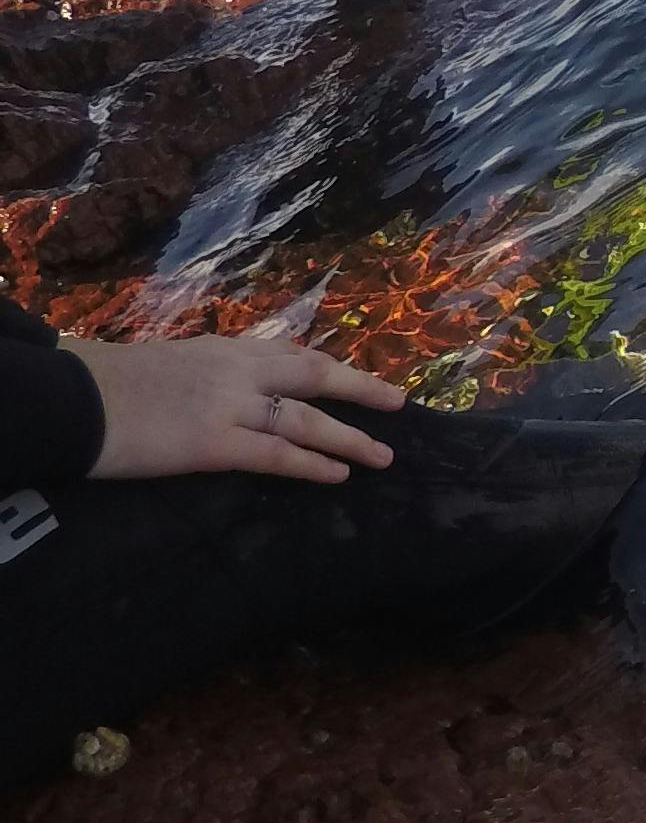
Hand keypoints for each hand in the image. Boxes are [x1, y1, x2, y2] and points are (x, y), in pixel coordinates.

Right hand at [68, 331, 404, 484]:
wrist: (70, 400)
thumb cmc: (103, 383)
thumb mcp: (165, 361)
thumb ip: (201, 371)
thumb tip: (216, 388)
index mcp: (221, 348)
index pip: (287, 353)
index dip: (324, 367)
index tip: (352, 374)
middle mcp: (235, 370)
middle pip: (314, 373)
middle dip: (361, 387)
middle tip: (398, 402)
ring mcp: (229, 406)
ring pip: (307, 419)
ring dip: (351, 438)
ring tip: (384, 455)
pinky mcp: (214, 444)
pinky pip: (277, 455)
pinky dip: (313, 464)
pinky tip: (339, 474)